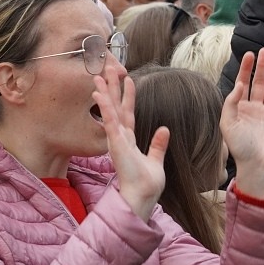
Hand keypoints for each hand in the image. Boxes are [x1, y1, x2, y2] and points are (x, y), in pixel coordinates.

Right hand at [92, 64, 167, 221]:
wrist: (143, 196)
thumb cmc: (147, 182)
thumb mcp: (155, 159)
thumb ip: (158, 144)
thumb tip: (165, 129)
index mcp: (130, 139)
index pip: (128, 112)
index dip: (128, 95)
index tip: (128, 79)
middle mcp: (121, 137)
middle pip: (115, 106)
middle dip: (112, 87)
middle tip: (107, 68)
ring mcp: (117, 139)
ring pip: (109, 110)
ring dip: (104, 92)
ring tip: (99, 74)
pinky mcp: (116, 143)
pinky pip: (109, 122)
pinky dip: (104, 108)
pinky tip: (99, 95)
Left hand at [222, 48, 263, 198]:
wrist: (257, 166)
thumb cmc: (240, 148)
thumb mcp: (228, 124)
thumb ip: (231, 103)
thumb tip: (239, 85)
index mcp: (240, 108)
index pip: (243, 83)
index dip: (245, 69)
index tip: (248, 54)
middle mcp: (254, 108)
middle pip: (258, 83)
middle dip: (260, 67)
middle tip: (263, 50)